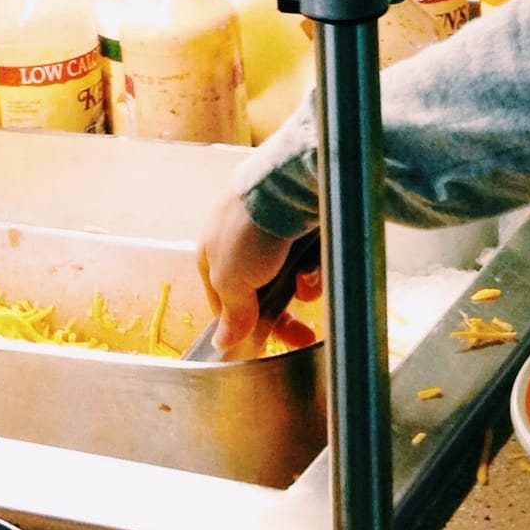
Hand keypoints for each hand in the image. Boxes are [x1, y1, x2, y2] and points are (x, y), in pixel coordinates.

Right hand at [198, 194, 314, 356]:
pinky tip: (317, 265)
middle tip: (303, 337)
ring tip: (308, 281)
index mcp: (213, 256)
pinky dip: (316, 267)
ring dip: (303, 288)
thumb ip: (230, 314)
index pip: (225, 304)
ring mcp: (275, 235)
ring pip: (293, 280)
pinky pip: (313, 261)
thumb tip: (221, 343)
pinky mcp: (304, 228)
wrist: (288, 185)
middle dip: (285, 316)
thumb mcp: (230, 280)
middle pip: (264, 294)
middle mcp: (243, 245)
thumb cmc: (248, 232)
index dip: (245, 326)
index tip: (265, 343)